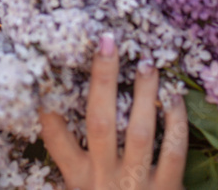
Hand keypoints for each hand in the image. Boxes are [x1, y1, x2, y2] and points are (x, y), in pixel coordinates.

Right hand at [39, 33, 188, 189]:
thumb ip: (67, 172)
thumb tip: (41, 143)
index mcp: (79, 182)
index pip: (56, 139)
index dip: (48, 107)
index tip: (45, 71)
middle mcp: (104, 178)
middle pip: (100, 120)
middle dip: (103, 79)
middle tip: (108, 41)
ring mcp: (137, 183)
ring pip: (140, 129)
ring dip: (144, 93)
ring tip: (147, 62)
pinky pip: (174, 150)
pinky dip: (176, 123)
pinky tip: (175, 98)